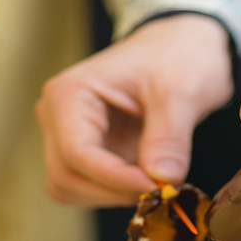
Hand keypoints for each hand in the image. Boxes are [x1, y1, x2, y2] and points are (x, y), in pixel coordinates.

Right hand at [35, 14, 231, 205]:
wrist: (182, 45)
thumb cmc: (178, 55)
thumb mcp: (182, 90)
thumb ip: (170, 136)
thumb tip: (162, 179)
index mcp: (70, 94)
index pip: (77, 154)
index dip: (116, 179)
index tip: (158, 187)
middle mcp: (58, 116)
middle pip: (66, 178)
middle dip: (114, 191)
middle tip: (163, 188)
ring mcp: (68, 135)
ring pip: (73, 188)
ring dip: (114, 196)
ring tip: (158, 180)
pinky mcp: (87, 150)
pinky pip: (90, 186)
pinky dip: (118, 192)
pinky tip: (151, 178)